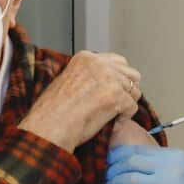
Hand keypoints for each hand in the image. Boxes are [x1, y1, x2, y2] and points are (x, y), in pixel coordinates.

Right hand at [19, 51, 141, 152]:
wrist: (48, 126)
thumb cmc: (54, 111)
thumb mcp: (69, 80)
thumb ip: (90, 75)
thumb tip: (109, 82)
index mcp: (87, 57)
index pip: (118, 61)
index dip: (119, 79)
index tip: (113, 91)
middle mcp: (100, 64)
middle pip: (131, 74)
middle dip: (127, 90)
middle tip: (116, 104)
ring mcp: (109, 79)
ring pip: (134, 91)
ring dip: (126, 104)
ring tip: (110, 114)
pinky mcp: (116, 96)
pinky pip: (133, 107)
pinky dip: (125, 117)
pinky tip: (111, 121)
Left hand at [105, 145, 183, 183]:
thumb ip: (168, 162)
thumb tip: (146, 164)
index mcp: (174, 155)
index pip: (139, 149)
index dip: (120, 154)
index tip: (112, 158)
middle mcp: (169, 167)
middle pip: (130, 160)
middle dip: (113, 166)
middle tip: (106, 172)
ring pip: (129, 178)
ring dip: (115, 182)